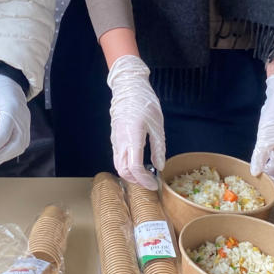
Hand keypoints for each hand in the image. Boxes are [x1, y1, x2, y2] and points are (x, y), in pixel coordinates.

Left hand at [0, 72, 29, 171]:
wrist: (9, 77)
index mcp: (11, 108)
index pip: (4, 134)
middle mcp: (22, 117)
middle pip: (15, 145)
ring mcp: (26, 122)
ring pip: (19, 147)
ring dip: (3, 158)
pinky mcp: (26, 125)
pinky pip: (21, 144)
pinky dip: (9, 152)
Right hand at [107, 55, 164, 190]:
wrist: (128, 88)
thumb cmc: (145, 103)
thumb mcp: (157, 125)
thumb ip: (158, 148)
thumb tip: (159, 166)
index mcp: (133, 137)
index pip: (134, 167)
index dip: (144, 180)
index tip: (155, 184)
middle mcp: (121, 141)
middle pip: (123, 170)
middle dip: (137, 181)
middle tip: (150, 182)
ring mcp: (115, 140)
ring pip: (118, 165)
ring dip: (130, 174)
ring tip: (145, 175)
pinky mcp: (114, 138)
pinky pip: (118, 157)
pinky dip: (126, 166)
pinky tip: (138, 163)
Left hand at [250, 73, 273, 191]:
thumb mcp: (266, 138)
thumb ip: (260, 157)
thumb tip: (255, 173)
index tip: (265, 185)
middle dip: (272, 185)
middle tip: (256, 183)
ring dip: (267, 177)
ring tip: (253, 176)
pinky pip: (273, 166)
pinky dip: (265, 168)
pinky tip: (255, 167)